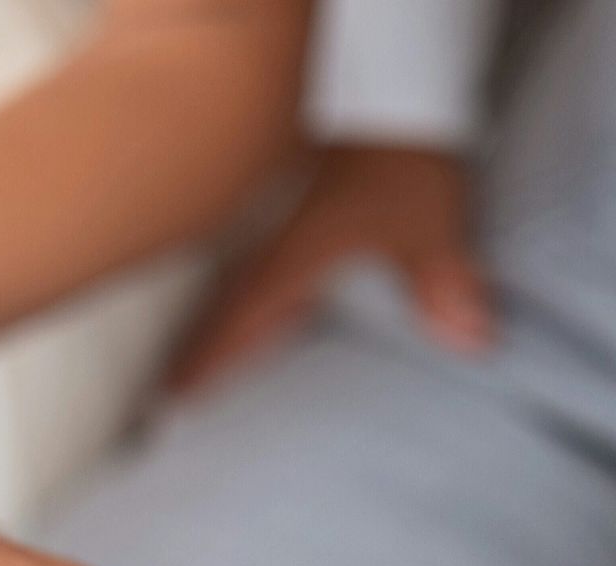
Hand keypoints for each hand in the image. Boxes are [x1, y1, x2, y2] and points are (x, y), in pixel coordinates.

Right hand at [170, 145, 491, 393]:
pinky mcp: (307, 222)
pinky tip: (259, 315)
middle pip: (227, 310)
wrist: (391, 98)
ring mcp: (289, 234)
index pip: (241, 319)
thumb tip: (470, 341)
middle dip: (200, 348)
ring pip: (240, 291)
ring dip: (218, 325)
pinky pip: (263, 273)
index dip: (209, 357)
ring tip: (194, 359)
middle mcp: (281, 250)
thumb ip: (442, 283)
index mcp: (295, 260)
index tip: (175, 393)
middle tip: (170, 387)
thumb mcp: (424, 222)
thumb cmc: (398, 160)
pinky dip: (248, 301)